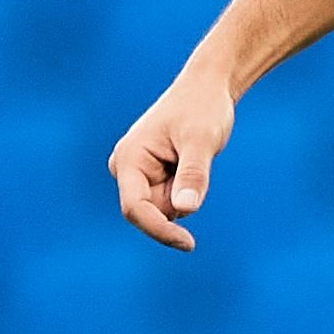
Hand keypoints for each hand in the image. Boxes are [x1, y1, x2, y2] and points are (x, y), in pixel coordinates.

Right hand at [111, 70, 237, 251]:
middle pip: (152, 213)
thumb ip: (193, 175)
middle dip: (178, 200)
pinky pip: (171, 201)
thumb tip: (185, 209)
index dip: (159, 230)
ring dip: (184, 194)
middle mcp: (126, 168)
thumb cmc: (203, 108)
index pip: (135, 209)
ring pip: (164, 210)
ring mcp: (137, 174)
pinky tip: (188, 161)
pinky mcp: (151, 178)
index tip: (189, 243)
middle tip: (196, 161)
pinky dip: (185, 190)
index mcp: (129, 158)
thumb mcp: (202, 141)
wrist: (207, 90)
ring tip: (191, 157)